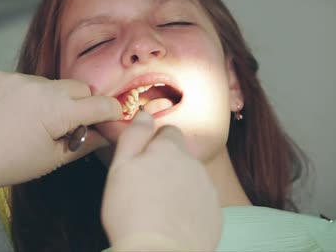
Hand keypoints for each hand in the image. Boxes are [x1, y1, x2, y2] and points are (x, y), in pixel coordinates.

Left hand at [0, 71, 120, 201]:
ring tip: (35, 120)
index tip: (110, 118)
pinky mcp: (3, 75)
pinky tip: (17, 112)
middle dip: (82, 103)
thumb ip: (85, 144)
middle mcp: (43, 88)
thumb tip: (104, 136)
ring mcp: (21, 79)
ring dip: (54, 98)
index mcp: (60, 111)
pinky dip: (29, 94)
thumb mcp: (52, 160)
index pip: (101, 104)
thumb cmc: (7, 162)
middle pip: (80, 88)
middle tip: (69, 124)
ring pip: (53, 84)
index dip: (110, 112)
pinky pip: (27, 81)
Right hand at [101, 112, 221, 250]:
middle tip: (146, 188)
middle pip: (181, 156)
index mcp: (170, 150)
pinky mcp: (215, 213)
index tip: (144, 160)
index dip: (154, 144)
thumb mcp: (120, 168)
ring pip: (192, 179)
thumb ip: (134, 136)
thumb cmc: (132, 213)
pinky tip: (174, 221)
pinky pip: (202, 202)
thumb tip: (145, 115)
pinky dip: (190, 208)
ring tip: (159, 208)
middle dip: (167, 166)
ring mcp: (208, 189)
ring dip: (179, 186)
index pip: (168, 132)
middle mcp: (194, 164)